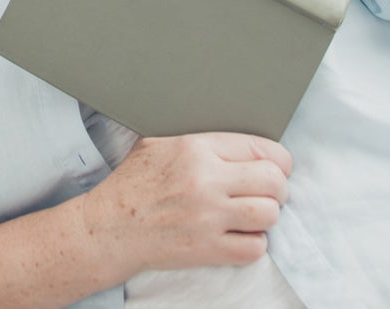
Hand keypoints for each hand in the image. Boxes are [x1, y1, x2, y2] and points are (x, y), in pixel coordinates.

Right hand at [81, 133, 290, 276]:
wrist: (111, 226)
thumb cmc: (134, 182)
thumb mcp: (160, 142)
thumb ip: (199, 138)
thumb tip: (236, 139)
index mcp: (196, 148)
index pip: (261, 148)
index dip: (278, 159)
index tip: (278, 167)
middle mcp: (206, 181)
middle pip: (273, 181)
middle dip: (278, 187)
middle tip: (270, 191)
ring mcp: (208, 218)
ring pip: (269, 214)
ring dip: (268, 215)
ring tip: (255, 213)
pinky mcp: (207, 250)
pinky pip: (254, 248)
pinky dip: (255, 243)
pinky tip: (241, 235)